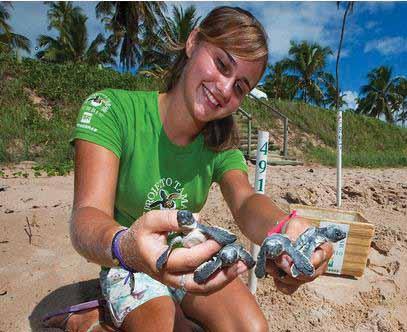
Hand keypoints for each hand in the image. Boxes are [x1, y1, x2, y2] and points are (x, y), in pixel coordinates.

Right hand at [119, 210, 247, 294]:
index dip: (205, 250)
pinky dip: (217, 279)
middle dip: (221, 273)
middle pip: (197, 283)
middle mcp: (168, 276)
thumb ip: (171, 218)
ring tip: (241, 267)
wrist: (129, 251)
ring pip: (201, 288)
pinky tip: (230, 268)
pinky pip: (201, 285)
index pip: (187, 259)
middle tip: (239, 261)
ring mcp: (175, 281)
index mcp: (159, 261)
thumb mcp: (151, 220)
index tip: (219, 240)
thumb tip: (196, 220)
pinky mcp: (181, 281)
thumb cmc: (141, 233)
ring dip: (223, 279)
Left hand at [265, 216, 333, 294]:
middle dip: (290, 267)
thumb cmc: (294, 229)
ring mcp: (307, 276)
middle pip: (308, 274)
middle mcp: (318, 265)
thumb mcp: (295, 224)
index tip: (301, 259)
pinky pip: (288, 288)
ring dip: (280, 272)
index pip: (324, 255)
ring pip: (296, 282)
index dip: (314, 259)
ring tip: (271, 260)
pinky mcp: (295, 282)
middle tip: (279, 259)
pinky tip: (272, 269)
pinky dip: (277, 280)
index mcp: (324, 248)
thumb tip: (290, 243)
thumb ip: (293, 233)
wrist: (283, 235)